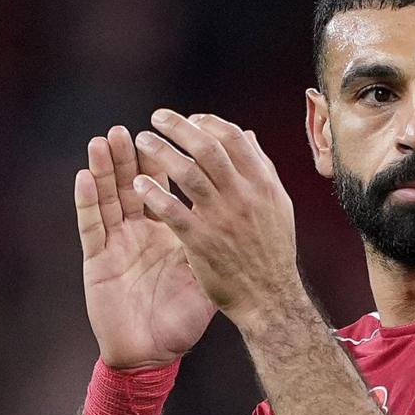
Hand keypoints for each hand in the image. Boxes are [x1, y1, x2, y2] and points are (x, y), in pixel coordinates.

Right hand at [74, 125, 217, 368]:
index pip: (168, 188)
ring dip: (106, 168)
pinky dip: (87, 201)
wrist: (154, 353)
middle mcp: (139, 232)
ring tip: (104, 139)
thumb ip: (219, 236)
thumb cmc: (181, 317)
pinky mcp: (97, 261)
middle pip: (134, 184)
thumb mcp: (206, 271)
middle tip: (135, 126)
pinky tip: (84, 177)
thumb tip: (247, 207)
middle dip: (134, 155)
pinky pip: (91, 227)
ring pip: (108, 197)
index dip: (171, 160)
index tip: (180, 130)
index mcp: (168, 232)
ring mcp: (117, 244)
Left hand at [130, 110, 298, 326]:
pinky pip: (173, 211)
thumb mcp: (276, 204)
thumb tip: (248, 135)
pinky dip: (155, 193)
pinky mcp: (202, 242)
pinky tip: (138, 183)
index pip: (234, 138)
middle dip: (179, 127)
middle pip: (208, 148)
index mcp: (263, 184)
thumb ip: (261, 168)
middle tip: (157, 117)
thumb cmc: (272, 250)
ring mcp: (223, 218)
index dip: (209, 122)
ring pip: (188, 173)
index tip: (191, 118)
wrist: (270, 297)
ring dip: (161, 152)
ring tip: (141, 141)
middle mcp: (244, 196)